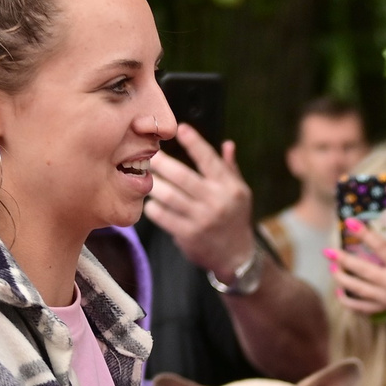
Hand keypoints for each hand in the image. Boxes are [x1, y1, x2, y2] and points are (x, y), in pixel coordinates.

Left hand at [143, 127, 255, 278]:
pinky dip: (153, 208)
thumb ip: (230, 169)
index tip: (180, 128)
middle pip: (183, 176)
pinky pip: (163, 216)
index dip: (194, 143)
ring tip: (146, 177)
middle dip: (162, 163)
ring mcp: (202, 219)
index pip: (210, 160)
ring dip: (154, 184)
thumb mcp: (240, 193)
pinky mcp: (189, 235)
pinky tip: (150, 203)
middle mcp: (217, 202)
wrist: (236, 257)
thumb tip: (228, 144)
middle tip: (149, 155)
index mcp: (230, 188)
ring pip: (169, 196)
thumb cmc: (234, 218)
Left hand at [326, 223, 385, 317]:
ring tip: (332, 268)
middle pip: (365, 271)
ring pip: (360, 290)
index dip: (366, 234)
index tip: (350, 222)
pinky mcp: (385, 312)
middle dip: (345, 260)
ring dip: (342, 279)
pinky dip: (348, 302)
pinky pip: (362, 308)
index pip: (382, 247)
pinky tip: (339, 292)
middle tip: (328, 251)